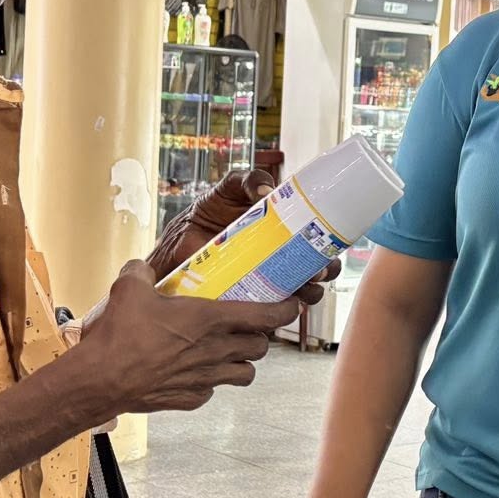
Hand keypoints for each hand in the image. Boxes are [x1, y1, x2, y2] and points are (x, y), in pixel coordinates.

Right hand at [73, 261, 301, 414]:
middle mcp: (215, 351)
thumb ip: (142, 273)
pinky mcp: (191, 399)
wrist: (101, 380)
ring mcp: (206, 379)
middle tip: (251, 327)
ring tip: (230, 352)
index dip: (285, 310)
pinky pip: (213, 390)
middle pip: (261, 346)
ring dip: (243, 362)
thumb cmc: (120, 334)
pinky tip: (195, 372)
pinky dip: (211, 382)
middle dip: (261, 336)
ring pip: (246, 374)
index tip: (292, 305)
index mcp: (210, 320)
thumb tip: (141, 267)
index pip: (266, 316)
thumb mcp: (129, 289)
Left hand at [144, 167, 340, 308]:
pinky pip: (266, 317)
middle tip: (317, 274)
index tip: (328, 257)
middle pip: (311, 276)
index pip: (315, 249)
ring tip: (301, 292)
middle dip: (321, 278)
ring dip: (305, 297)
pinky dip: (275, 316)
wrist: (170, 248)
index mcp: (279, 238)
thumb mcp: (226, 191)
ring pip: (294, 299)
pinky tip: (274, 310)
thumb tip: (267, 188)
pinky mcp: (242, 305)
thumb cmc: (201, 216)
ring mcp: (260, 287)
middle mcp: (275, 266)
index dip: (328, 255)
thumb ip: (246, 180)